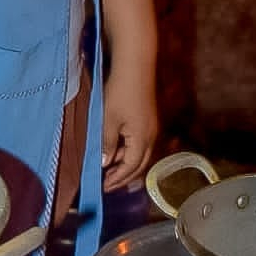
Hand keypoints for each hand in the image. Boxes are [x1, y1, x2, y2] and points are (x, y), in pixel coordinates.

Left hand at [102, 67, 157, 190]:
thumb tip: (105, 163)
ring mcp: (152, 128)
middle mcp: (151, 137)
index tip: (104, 187)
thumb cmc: (120, 93)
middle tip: (108, 185)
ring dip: (126, 164)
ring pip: (140, 155)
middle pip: (139, 165)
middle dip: (124, 177)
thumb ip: (107, 144)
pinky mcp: (148, 120)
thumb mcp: (108, 120)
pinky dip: (129, 152)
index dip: (118, 179)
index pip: (131, 167)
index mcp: (142, 140)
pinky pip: (140, 144)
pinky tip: (117, 151)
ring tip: (110, 170)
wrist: (135, 68)